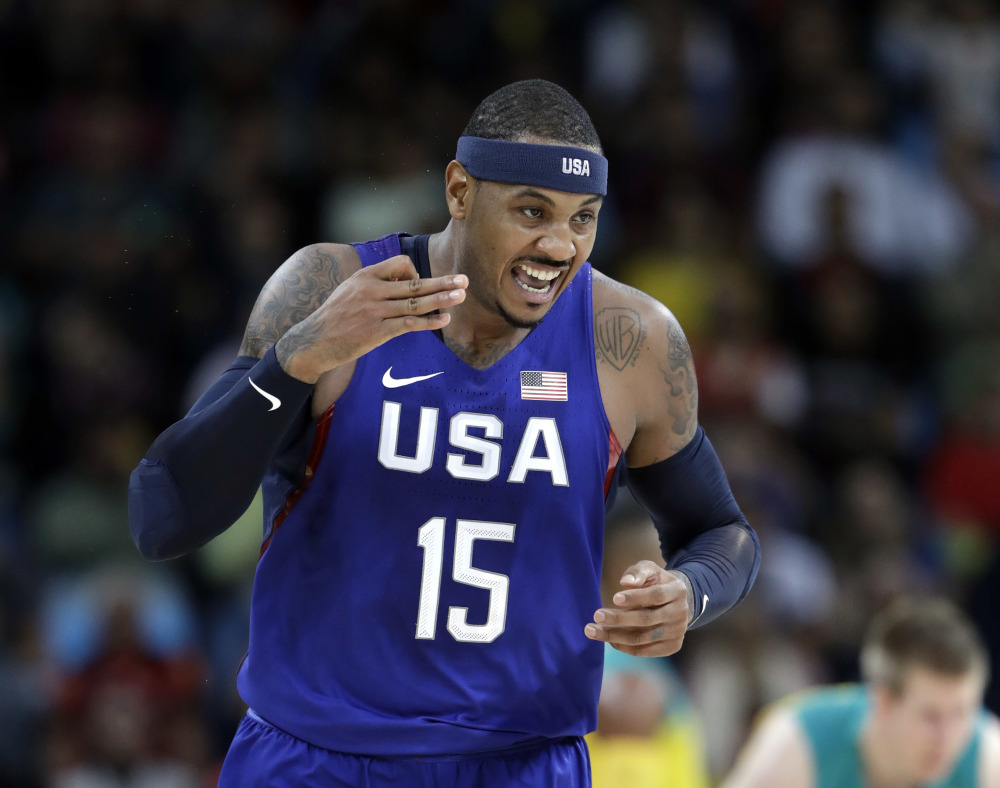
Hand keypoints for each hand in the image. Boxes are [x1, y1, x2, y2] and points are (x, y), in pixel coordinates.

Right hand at [276, 255, 466, 382]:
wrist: (313, 342)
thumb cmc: (334, 318)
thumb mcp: (350, 291)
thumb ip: (375, 284)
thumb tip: (403, 282)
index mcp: (365, 276)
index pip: (400, 263)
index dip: (415, 272)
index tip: (419, 284)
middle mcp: (371, 290)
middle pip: (414, 283)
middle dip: (441, 281)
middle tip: (463, 280)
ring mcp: (374, 311)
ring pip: (415, 303)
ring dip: (441, 300)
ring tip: (461, 296)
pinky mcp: (376, 332)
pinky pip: (408, 325)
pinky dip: (428, 322)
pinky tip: (444, 319)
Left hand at [584, 560, 692, 656]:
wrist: (676, 602)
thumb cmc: (657, 582)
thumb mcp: (650, 570)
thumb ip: (638, 572)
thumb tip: (625, 581)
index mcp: (678, 591)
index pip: (656, 596)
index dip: (635, 598)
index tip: (614, 598)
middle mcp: (681, 614)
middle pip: (647, 619)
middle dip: (619, 619)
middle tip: (596, 615)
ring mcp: (677, 632)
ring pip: (642, 638)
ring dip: (615, 636)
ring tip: (593, 630)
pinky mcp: (671, 647)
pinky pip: (643, 651)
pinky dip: (623, 646)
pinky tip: (608, 639)